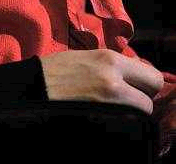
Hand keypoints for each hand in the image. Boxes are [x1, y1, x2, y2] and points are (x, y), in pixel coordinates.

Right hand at [40, 49, 163, 113]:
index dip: (145, 84)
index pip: (152, 77)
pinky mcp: (102, 122)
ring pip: (139, 115)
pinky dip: (120, 123)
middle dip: (142, 101)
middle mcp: (114, 81)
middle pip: (150, 99)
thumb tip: (133, 77)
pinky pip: (125, 126)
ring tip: (111, 109)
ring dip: (131, 114)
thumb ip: (111, 65)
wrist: (31, 88)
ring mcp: (109, 104)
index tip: (134, 87)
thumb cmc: (54, 70)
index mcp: (110, 60)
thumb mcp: (86, 57)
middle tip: (126, 101)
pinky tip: (104, 118)